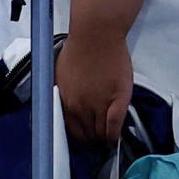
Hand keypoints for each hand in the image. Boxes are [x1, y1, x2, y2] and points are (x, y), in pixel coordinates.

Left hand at [56, 24, 133, 148]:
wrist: (96, 36)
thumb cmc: (80, 49)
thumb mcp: (61, 75)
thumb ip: (65, 94)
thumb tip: (67, 106)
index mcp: (65, 100)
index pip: (70, 130)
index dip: (79, 137)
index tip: (83, 139)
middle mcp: (80, 106)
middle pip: (86, 135)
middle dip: (91, 141)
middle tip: (96, 143)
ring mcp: (99, 104)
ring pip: (100, 133)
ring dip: (103, 140)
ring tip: (106, 142)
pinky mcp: (117, 100)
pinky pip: (114, 126)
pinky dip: (114, 135)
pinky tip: (114, 138)